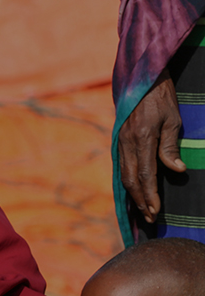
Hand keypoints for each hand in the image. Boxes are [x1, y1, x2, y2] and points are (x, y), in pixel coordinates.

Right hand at [119, 70, 185, 222]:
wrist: (143, 78)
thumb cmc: (162, 97)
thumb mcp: (173, 119)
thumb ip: (171, 146)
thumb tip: (177, 171)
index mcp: (141, 138)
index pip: (145, 174)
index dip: (150, 195)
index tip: (157, 211)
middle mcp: (126, 142)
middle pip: (131, 179)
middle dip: (140, 201)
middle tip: (150, 218)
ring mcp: (120, 141)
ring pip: (124, 174)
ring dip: (133, 194)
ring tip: (142, 209)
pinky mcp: (119, 139)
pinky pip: (122, 165)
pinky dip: (127, 181)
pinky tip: (134, 190)